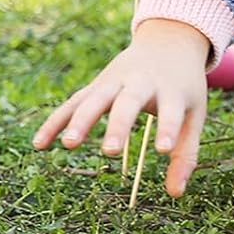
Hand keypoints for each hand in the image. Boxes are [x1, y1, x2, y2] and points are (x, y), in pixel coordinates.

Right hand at [33, 19, 209, 197]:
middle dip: (119, 125)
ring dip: (82, 119)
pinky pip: (74, 102)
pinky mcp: (98, 84)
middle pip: (129, 101)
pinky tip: (39, 144)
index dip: (167, 128)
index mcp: (172, 89)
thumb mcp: (194, 111)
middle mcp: (143, 82)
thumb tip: (175, 194)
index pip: (171, 110)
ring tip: (69, 145)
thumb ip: (185, 152)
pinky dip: (56, 120)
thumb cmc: (183, 85)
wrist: (170, 40)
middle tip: (111, 151)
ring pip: (96, 98)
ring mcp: (117, 80)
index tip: (162, 150)